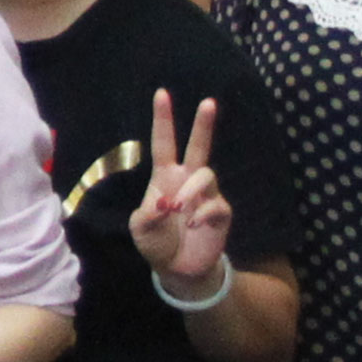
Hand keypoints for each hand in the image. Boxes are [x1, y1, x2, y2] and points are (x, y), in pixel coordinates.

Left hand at [127, 95, 231, 286]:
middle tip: (208, 102)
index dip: (163, 119)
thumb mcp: (140, 228)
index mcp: (165, 176)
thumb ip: (147, 215)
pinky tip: (192, 226)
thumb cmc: (155, 242)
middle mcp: (188, 180)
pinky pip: (216, 204)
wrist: (177, 268)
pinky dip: (202, 214)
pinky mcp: (221, 212)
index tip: (161, 93)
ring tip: (178, 212)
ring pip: (206, 175)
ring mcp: (207, 195)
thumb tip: (164, 204)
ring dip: (190, 191)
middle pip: (198, 146)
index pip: (164, 142)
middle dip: (203, 125)